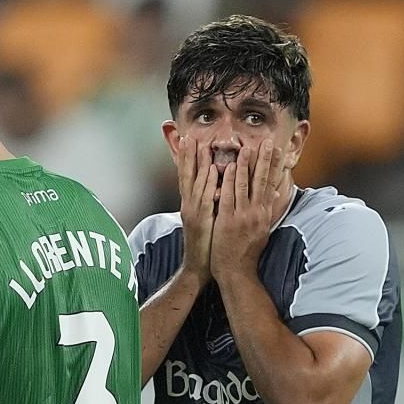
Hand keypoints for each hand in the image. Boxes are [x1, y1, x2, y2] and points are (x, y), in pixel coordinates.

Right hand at [174, 134, 214, 282]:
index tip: (189, 140)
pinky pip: (205, 198)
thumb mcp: (207, 221)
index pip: (188, 176)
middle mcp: (189, 205)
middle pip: (186, 175)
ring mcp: (193, 212)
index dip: (186, 158)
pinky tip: (211, 170)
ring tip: (199, 144)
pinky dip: (207, 183)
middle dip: (187, 155)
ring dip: (197, 163)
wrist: (199, 267)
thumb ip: (210, 204)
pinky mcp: (201, 221)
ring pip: (195, 183)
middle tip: (188, 135)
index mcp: (191, 204)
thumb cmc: (206, 245)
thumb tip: (216, 190)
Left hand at [210, 139, 290, 280]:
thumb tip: (273, 195)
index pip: (271, 185)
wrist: (236, 271)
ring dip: (246, 166)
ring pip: (245, 186)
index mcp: (264, 214)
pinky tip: (230, 167)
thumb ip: (265, 210)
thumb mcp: (261, 230)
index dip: (275, 167)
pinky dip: (230, 181)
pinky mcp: (227, 220)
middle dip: (265, 161)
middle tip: (269, 142)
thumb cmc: (247, 251)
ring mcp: (242, 216)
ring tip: (249, 148)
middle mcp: (256, 213)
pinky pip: (229, 196)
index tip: (278, 151)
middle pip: (262, 182)